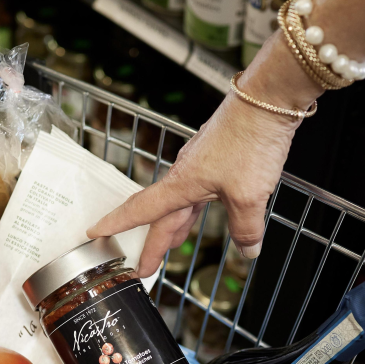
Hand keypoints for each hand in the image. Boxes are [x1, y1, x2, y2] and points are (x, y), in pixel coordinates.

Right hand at [87, 33, 322, 277]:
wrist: (269, 97)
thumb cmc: (251, 139)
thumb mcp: (250, 195)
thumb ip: (246, 228)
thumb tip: (248, 250)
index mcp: (181, 184)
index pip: (140, 211)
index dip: (116, 224)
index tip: (95, 232)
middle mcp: (185, 173)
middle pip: (162, 215)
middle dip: (154, 243)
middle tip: (145, 266)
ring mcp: (200, 163)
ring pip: (181, 203)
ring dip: (176, 226)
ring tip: (173, 244)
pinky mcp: (217, 156)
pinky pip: (199, 190)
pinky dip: (197, 207)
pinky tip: (206, 208)